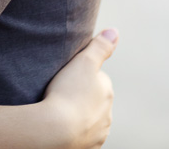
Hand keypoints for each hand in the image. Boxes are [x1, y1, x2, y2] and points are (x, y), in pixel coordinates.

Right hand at [41, 29, 117, 148]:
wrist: (54, 130)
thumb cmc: (67, 93)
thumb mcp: (84, 62)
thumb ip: (100, 46)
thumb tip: (115, 31)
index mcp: (107, 91)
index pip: (96, 79)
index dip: (79, 77)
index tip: (66, 79)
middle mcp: (107, 114)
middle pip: (93, 100)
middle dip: (81, 97)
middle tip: (60, 94)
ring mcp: (99, 133)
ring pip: (89, 120)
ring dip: (78, 115)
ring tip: (58, 111)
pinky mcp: (88, 147)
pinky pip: (82, 137)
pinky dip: (74, 132)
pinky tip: (61, 126)